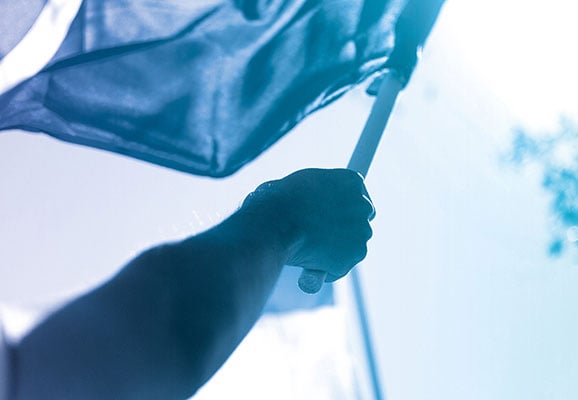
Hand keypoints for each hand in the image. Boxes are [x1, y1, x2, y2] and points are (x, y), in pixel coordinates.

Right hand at [243, 168, 374, 281]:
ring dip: (334, 251)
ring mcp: (362, 231)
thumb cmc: (279, 202)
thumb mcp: (299, 186)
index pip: (357, 197)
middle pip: (360, 222)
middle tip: (319, 238)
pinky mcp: (356, 254)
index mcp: (351, 181)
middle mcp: (363, 204)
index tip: (332, 218)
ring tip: (307, 250)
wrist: (276, 222)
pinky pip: (342, 266)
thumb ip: (316, 194)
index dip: (343, 210)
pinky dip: (328, 269)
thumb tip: (307, 204)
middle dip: (343, 232)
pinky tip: (308, 263)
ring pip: (351, 247)